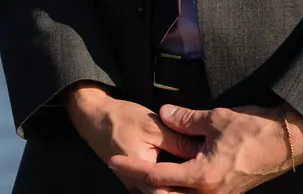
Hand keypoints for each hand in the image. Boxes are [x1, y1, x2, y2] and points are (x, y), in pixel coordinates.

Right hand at [64, 83, 198, 192]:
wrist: (93, 117)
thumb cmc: (121, 118)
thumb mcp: (152, 126)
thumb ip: (177, 141)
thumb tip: (202, 151)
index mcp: (143, 174)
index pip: (173, 190)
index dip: (192, 186)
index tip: (209, 176)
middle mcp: (137, 186)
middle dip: (186, 189)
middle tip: (205, 180)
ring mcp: (134, 185)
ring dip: (178, 188)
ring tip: (195, 178)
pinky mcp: (134, 182)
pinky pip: (154, 190)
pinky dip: (168, 185)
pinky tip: (180, 176)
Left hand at [108, 104, 302, 193]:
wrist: (289, 142)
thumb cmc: (254, 130)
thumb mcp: (214, 119)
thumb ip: (184, 119)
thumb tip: (163, 114)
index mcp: (203, 178)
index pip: (157, 178)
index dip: (132, 168)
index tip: (113, 161)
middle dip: (143, 183)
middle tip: (122, 168)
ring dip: (162, 187)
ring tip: (141, 172)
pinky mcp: (228, 193)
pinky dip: (179, 187)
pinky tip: (170, 175)